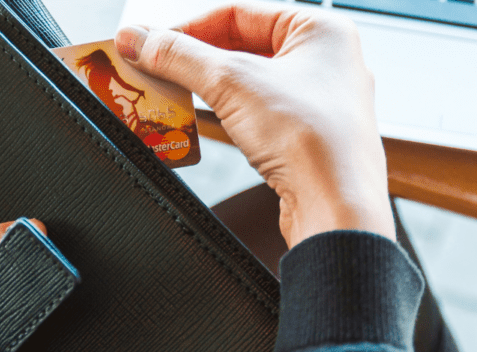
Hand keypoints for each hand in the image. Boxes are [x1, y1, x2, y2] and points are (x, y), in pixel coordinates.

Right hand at [116, 4, 394, 246]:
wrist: (336, 208)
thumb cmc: (314, 141)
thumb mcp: (231, 83)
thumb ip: (178, 56)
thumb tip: (139, 39)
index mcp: (321, 30)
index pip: (238, 12)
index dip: (188, 27)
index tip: (150, 41)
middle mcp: (326, 61)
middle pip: (243, 46)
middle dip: (195, 60)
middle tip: (155, 68)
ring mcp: (320, 101)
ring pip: (251, 82)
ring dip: (209, 88)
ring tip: (172, 93)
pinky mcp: (308, 137)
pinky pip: (259, 113)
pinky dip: (229, 114)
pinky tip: (206, 122)